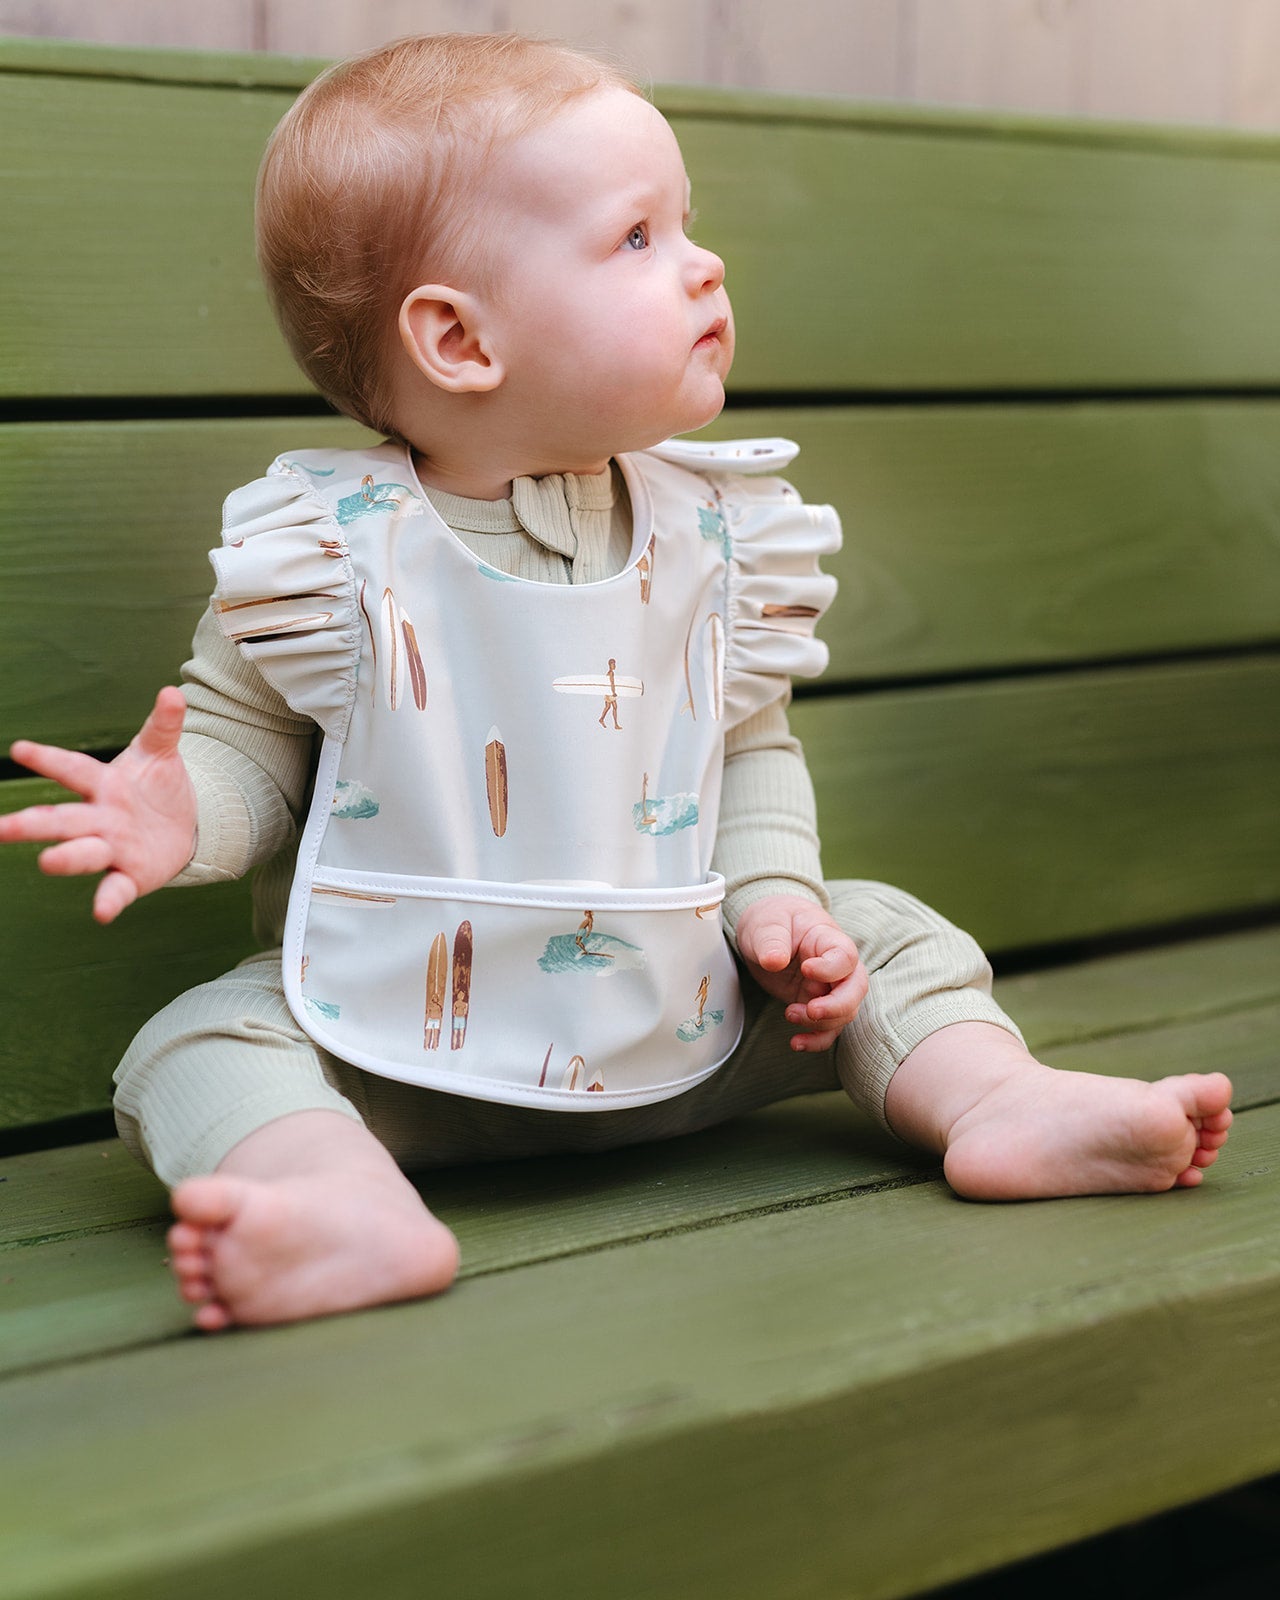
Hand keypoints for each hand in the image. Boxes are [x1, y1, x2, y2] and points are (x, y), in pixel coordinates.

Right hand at [0, 686, 196, 922]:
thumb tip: (172, 692)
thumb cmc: (157, 786)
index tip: (19, 750)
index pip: (73, 769)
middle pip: (63, 820)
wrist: (184, 825)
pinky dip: (108, 901)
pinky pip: (115, 890)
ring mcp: (113, 849)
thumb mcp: (160, 753)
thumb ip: (163, 725)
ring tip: (46, 862)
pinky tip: (100, 913)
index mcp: (103, 785)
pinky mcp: (131, 876)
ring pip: (83, 854)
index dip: (48, 760)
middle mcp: (100, 819)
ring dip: (65, 858)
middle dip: (31, 824)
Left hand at [735, 895, 868, 1051]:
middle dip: (838, 1006)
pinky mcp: (816, 1004)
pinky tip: (796, 1043)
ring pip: (844, 1013)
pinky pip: (827, 1028)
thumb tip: (774, 961)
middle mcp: (836, 966)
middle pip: (856, 989)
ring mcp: (828, 988)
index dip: (831, 968)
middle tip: (811, 1010)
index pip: (845, 956)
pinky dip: (816, 1040)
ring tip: (789, 1014)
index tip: (805, 968)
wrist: (767, 932)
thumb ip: (771, 940)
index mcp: (827, 939)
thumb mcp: (766, 923)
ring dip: (820, 1023)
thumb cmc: (772, 920)